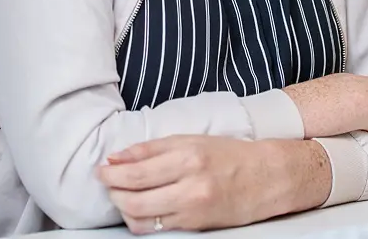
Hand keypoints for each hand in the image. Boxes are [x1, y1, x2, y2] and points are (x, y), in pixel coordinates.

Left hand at [96, 135, 330, 233]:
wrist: (267, 178)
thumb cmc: (228, 154)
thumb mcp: (190, 140)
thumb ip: (150, 149)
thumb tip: (116, 156)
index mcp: (187, 158)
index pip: (135, 172)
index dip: (110, 173)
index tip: (100, 169)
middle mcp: (190, 186)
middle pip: (133, 198)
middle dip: (112, 191)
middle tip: (106, 182)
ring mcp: (193, 210)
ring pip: (141, 218)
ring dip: (123, 207)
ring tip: (121, 194)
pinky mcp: (196, 226)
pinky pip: (157, 228)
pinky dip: (141, 220)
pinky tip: (139, 208)